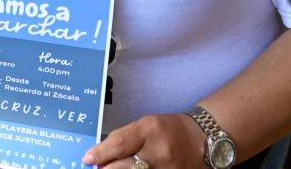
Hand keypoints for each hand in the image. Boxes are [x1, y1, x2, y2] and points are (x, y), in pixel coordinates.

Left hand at [83, 113, 205, 168]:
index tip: (87, 158)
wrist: (203, 141)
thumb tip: (100, 155)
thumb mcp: (146, 125)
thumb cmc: (170, 131)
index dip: (100, 153)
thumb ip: (124, 139)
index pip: (119, 143)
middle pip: (123, 167)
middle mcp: (158, 152)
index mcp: (151, 130)